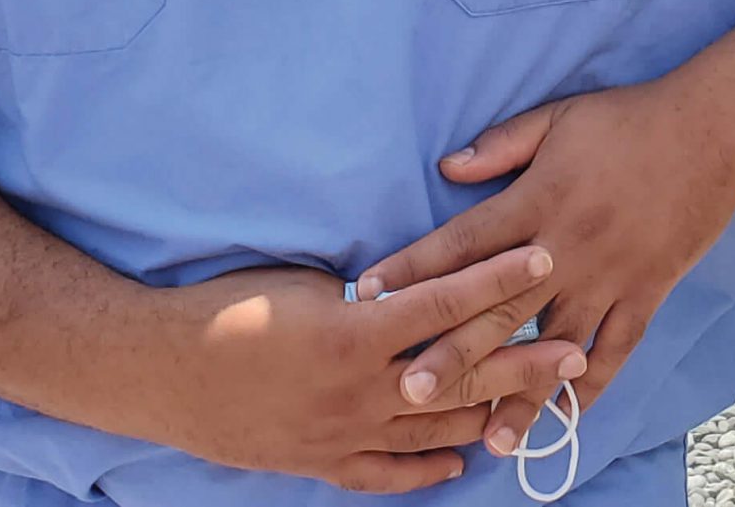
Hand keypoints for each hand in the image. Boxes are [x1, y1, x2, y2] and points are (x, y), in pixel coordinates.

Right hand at [134, 246, 588, 493]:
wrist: (161, 371)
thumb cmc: (228, 307)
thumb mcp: (304, 282)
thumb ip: (366, 295)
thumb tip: (410, 291)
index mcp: (355, 332)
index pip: (445, 302)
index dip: (497, 280)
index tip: (542, 260)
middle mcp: (359, 390)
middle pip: (459, 374)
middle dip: (521, 360)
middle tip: (573, 349)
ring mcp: (343, 434)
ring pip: (434, 430)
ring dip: (487, 415)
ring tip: (536, 405)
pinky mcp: (321, 463)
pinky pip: (387, 474)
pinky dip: (427, 469)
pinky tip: (461, 461)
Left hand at [354, 81, 734, 462]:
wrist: (710, 129)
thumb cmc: (627, 119)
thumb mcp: (557, 117)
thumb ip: (500, 146)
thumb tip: (446, 168)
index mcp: (538, 200)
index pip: (463, 243)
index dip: (414, 268)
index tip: (369, 297)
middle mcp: (567, 247)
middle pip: (499, 308)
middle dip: (451, 352)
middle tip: (407, 391)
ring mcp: (610, 276)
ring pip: (555, 345)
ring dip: (520, 392)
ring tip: (489, 439)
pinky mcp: (647, 292)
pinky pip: (615, 348)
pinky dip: (589, 384)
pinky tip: (566, 417)